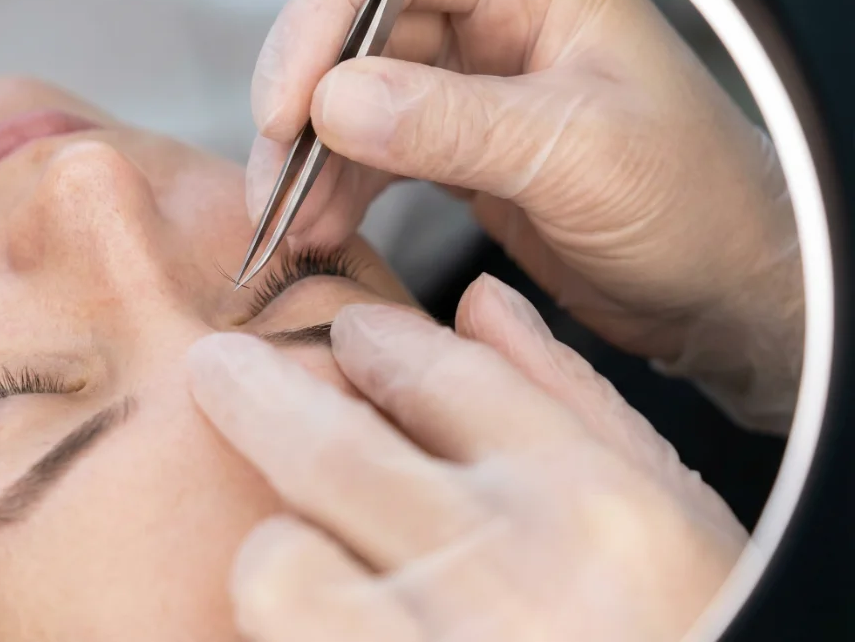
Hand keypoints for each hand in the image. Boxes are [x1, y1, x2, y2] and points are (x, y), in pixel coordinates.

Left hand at [187, 274, 747, 640]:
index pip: (443, 378)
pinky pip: (289, 638)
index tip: (347, 334)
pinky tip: (323, 612)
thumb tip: (482, 303)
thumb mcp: (673, 513)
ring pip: (282, 564)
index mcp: (591, 503)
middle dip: (253, 393)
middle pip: (331, 448)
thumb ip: (570, 400)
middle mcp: (509, 571)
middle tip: (217, 369)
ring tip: (293, 544)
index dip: (375, 342)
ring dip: (278, 542)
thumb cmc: (694, 625)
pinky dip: (295, 618)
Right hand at [246, 0, 801, 431]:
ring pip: (352, 95)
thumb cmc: (693, 199)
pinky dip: (337, 189)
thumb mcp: (576, 153)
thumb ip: (455, 124)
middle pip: (356, 30)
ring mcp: (469, 82)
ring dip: (311, 158)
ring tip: (293, 221)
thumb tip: (337, 102)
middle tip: (276, 169)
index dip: (325, 22)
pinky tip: (322, 227)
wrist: (719, 285)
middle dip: (304, 102)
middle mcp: (496, 15)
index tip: (289, 103)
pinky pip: (369, 151)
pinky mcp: (453, 143)